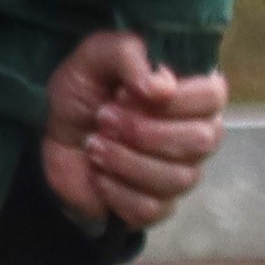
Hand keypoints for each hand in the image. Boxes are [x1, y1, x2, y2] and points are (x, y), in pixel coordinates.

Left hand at [40, 32, 226, 230]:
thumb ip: (128, 56)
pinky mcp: (156, 207)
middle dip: (144, 131)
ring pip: (177, 178)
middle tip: (104, 119)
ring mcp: (180, 174)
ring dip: (126, 160)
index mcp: (191, 94)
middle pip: (201, 142)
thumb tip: (161, 88)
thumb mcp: (96, 55)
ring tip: (94, 145)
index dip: (174, 99)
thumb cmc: (83, 90)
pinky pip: (151, 209)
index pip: (213, 97)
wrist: (51, 135)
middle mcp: (197, 135)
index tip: (126, 94)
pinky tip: (98, 176)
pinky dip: (117, 192)